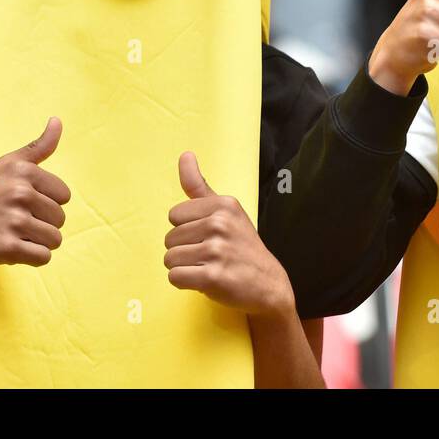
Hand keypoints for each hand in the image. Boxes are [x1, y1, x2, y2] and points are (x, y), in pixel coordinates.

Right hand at [0, 117, 71, 265]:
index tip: (25, 203)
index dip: (47, 202)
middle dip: (42, 224)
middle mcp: (21, 193)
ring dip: (37, 242)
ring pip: (54, 240)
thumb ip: (39, 146)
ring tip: (14, 234)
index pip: (64, 196)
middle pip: (59, 219)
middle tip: (15, 220)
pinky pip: (43, 258)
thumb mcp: (9, 163)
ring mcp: (15, 221)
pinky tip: (14, 248)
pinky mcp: (8, 247)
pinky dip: (32, 257)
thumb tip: (57, 121)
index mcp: (25, 171)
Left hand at [164, 152, 293, 317]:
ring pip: (169, 259)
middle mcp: (220, 224)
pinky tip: (204, 280)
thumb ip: (199, 186)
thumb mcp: (226, 211)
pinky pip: (175, 277)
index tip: (207, 236)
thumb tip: (185, 154)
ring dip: (183, 267)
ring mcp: (217, 250)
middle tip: (209, 255)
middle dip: (184, 250)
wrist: (268, 285)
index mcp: (224, 205)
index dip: (186, 229)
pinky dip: (184, 282)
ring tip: (206, 267)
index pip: (174, 215)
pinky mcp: (212, 277)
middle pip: (169, 238)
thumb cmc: (242, 246)